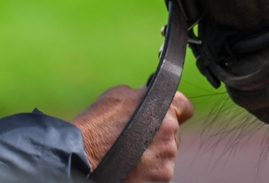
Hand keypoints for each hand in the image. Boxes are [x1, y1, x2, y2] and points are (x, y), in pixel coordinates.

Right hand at [72, 85, 193, 182]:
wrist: (82, 156)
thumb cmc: (97, 124)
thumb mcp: (119, 95)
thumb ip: (142, 94)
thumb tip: (149, 95)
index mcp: (163, 106)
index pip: (185, 106)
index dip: (176, 110)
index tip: (168, 115)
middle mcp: (169, 131)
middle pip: (174, 132)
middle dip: (159, 133)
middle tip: (138, 136)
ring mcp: (167, 157)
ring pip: (167, 152)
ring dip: (154, 152)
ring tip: (131, 152)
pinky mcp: (161, 177)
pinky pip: (160, 170)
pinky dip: (150, 169)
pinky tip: (132, 165)